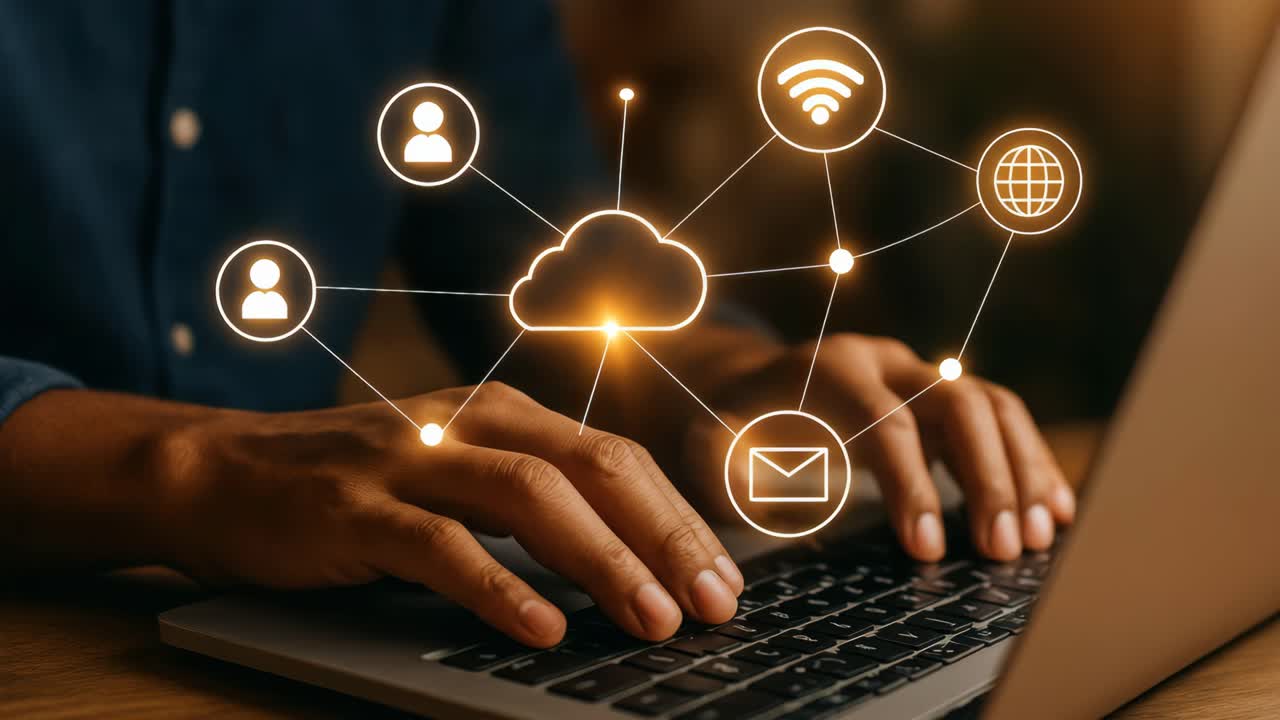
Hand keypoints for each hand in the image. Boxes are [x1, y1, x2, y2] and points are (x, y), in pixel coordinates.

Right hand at [155, 382, 742, 645]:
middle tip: (715, 605)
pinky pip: (440, 546)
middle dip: (664, 538)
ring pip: (531, 498)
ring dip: (602, 560)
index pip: (617, 459)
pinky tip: (542, 627)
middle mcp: (468, 423)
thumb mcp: (455, 475)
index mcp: (504, 415)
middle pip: (594, 468)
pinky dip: (498, 586)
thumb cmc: (354, 486)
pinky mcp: (355, 506)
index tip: (726, 580)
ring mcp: (411, 459)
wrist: (219, 471)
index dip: (679, 519)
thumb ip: (531, 503)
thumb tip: (631, 563)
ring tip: (652, 619)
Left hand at [683, 334, 1074, 561]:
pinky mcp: (942, 400)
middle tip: (1003, 548)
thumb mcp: (711, 441)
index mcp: (830, 369)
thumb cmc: (733, 422)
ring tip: (1038, 539)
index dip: (911, 486)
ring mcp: (922, 376)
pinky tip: (1052, 511)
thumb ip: (720, 460)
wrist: (753, 385)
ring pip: (993, 407)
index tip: (927, 550)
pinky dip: (1030, 464)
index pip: (884, 422)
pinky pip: (1002, 421)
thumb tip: (742, 476)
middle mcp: (886, 362)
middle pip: (958, 404)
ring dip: (1022, 472)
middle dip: (988, 478)